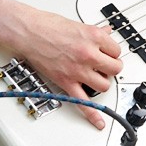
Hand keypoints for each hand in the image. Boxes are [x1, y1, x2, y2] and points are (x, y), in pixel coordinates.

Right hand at [13, 7, 122, 128]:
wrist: (28, 32)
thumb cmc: (48, 26)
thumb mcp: (78, 24)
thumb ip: (96, 32)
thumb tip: (107, 32)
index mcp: (94, 37)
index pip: (117, 51)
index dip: (112, 53)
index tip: (108, 54)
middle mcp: (88, 54)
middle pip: (114, 69)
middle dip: (111, 68)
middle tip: (105, 66)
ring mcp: (78, 70)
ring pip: (104, 86)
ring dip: (102, 83)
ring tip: (96, 78)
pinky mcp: (66, 82)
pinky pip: (83, 103)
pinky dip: (92, 114)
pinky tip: (99, 121)